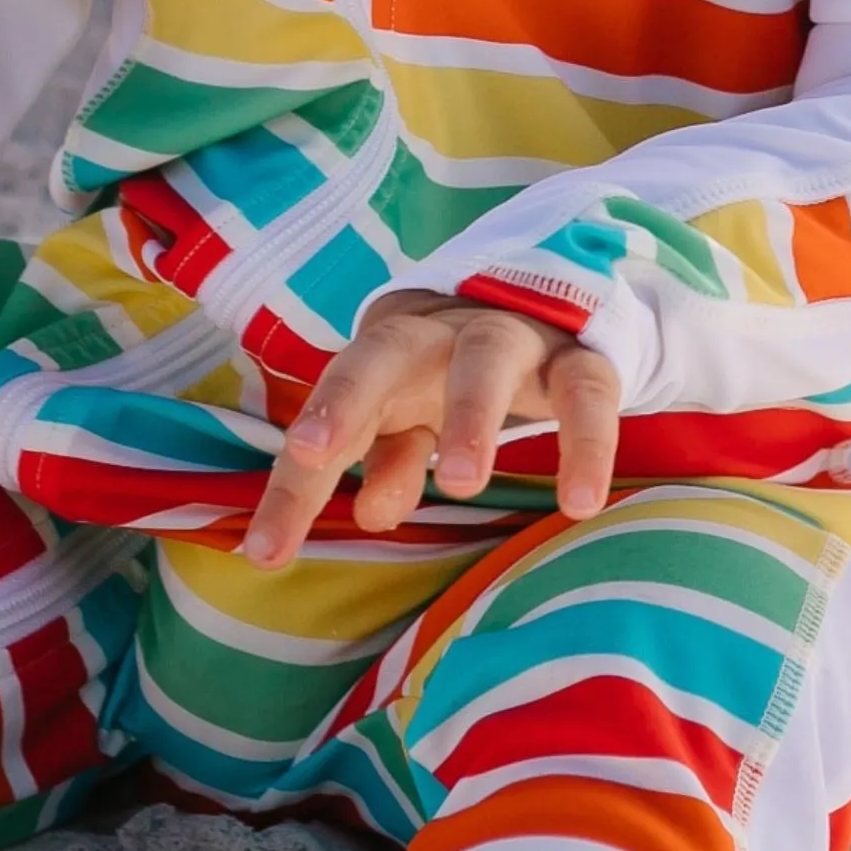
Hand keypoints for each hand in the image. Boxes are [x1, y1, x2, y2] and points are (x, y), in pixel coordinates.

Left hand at [241, 291, 622, 570]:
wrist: (551, 304)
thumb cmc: (454, 376)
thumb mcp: (414, 420)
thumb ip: (388, 461)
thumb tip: (371, 513)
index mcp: (386, 354)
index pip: (326, 415)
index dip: (297, 473)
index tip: (266, 546)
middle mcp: (439, 336)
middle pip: (382, 350)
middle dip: (345, 397)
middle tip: (312, 453)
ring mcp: (513, 339)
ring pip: (485, 358)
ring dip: (468, 415)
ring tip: (460, 485)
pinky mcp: (580, 359)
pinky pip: (584, 392)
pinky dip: (585, 442)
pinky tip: (579, 501)